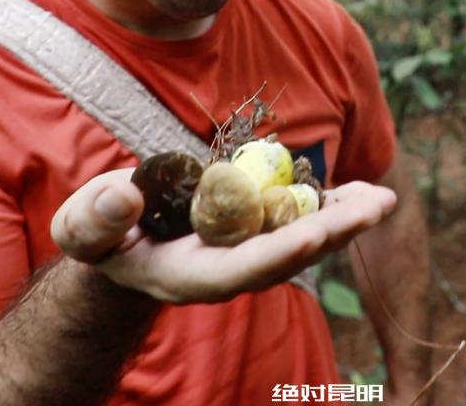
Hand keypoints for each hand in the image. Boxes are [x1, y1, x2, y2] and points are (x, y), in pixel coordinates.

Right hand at [51, 168, 397, 303]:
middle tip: (378, 206)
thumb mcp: (82, 227)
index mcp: (189, 275)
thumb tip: (124, 196)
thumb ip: (97, 218)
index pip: (241, 270)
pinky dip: (330, 206)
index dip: (278, 253)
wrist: (121, 246)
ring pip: (302, 240)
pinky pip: (298, 221)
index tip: (314, 233)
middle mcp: (228, 273)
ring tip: (383, 197)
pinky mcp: (255, 233)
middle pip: (288, 257)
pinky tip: (361, 190)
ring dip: (344, 220)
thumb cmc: (100, 236)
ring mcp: (245, 255)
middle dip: (333, 233)